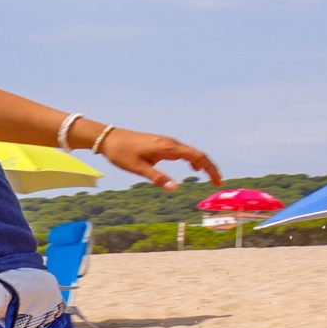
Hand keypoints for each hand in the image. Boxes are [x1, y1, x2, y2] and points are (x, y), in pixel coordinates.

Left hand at [95, 125, 219, 187]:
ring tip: (209, 177)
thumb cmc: (121, 153)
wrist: (109, 138)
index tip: (217, 183)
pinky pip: (183, 151)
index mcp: (167, 147)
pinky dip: (192, 160)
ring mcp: (166, 142)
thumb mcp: (138, 168)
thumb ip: (157, 178)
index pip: (197, 157)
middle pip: (198, 154)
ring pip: (191, 152)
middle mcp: (170, 142)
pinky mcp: (161, 144)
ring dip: (202, 164)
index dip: (210, 169)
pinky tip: (193, 168)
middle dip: (210, 168)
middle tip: (218, 183)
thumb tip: (175, 189)